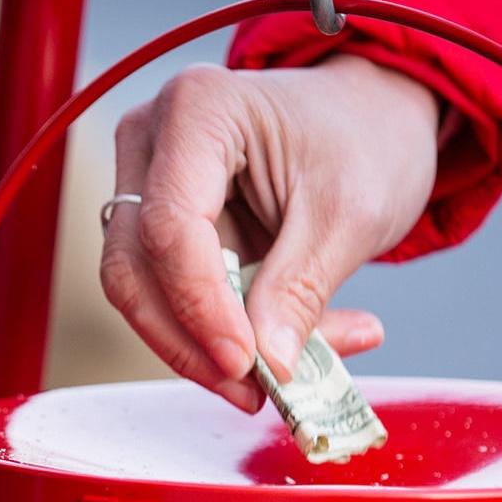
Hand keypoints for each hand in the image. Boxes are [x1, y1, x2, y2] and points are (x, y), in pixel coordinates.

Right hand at [100, 55, 440, 409]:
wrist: (368, 117)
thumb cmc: (364, 137)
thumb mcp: (349, 212)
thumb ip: (300, 289)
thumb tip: (268, 365)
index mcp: (197, 111)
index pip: (170, 227)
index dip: (199, 306)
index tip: (244, 364)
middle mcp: (152, 142)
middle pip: (134, 266)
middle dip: (188, 341)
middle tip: (251, 390)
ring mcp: (147, 184)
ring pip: (142, 294)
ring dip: (204, 348)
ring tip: (282, 374)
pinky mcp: (159, 228)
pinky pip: (169, 299)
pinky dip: (220, 336)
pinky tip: (283, 349)